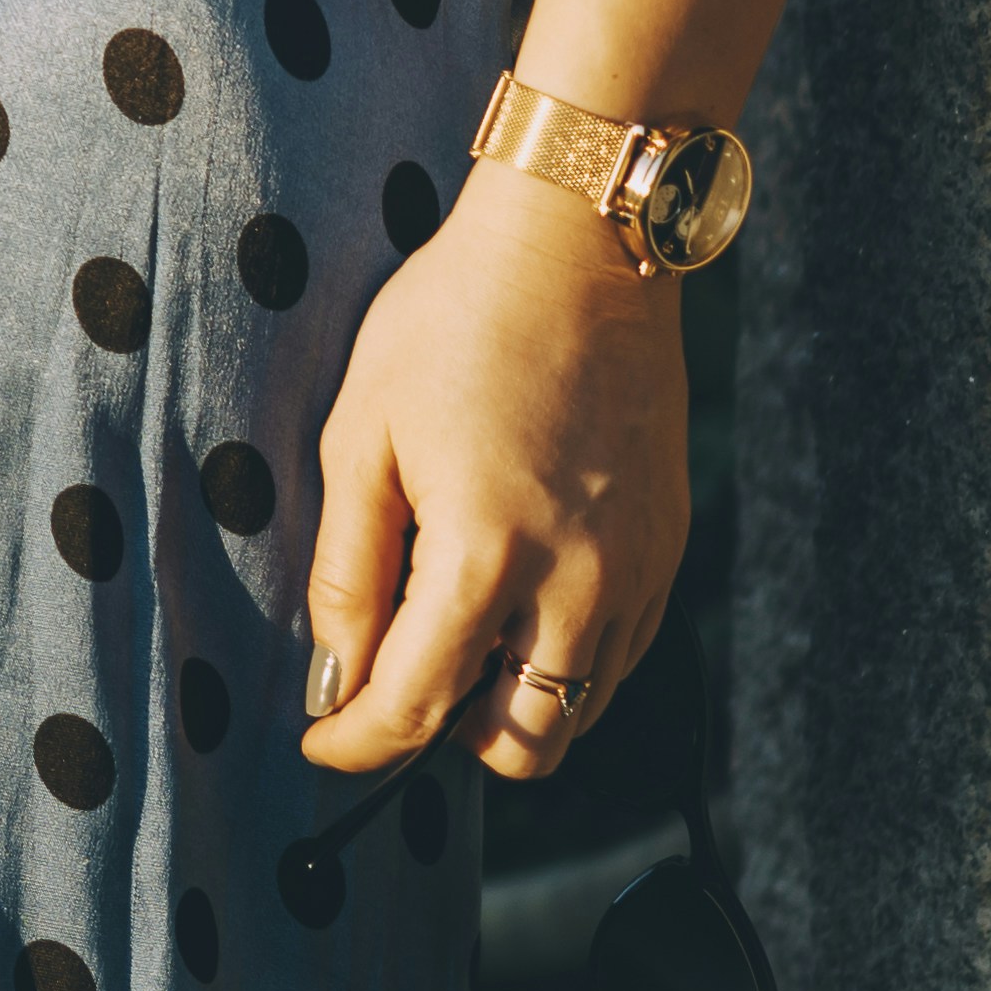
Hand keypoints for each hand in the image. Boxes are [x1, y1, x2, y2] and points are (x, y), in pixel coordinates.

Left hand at [295, 168, 690, 783]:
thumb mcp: (361, 436)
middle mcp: (579, 581)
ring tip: (451, 635)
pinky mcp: (669, 547)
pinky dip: (563, 661)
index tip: (321, 740)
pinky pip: (619, 656)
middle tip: (392, 683)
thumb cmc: (452, 323)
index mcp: (487, 554)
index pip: (417, 708)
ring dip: (508, 704)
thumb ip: (347, 573)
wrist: (579, 244)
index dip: (356, 743)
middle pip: (519, 745)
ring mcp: (637, 569)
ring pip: (578, 712)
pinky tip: (515, 600)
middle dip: (444, 737)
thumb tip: (335, 678)